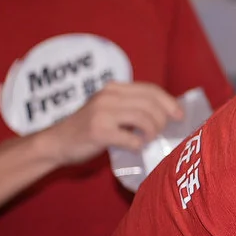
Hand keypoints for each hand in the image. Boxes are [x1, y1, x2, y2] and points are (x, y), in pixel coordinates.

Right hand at [41, 82, 183, 166]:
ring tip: (148, 140)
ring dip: (152, 132)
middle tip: (161, 133)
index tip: (180, 116)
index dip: (170, 102)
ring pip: (145, 119)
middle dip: (163, 120)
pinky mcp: (98, 131)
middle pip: (151, 104)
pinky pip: (131, 138)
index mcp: (113, 88)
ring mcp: (102, 113)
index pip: (151, 90)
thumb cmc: (87, 129)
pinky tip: (136, 147)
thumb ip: (130, 106)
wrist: (55, 143)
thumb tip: (167, 114)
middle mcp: (108, 96)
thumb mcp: (108, 109)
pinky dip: (139, 145)